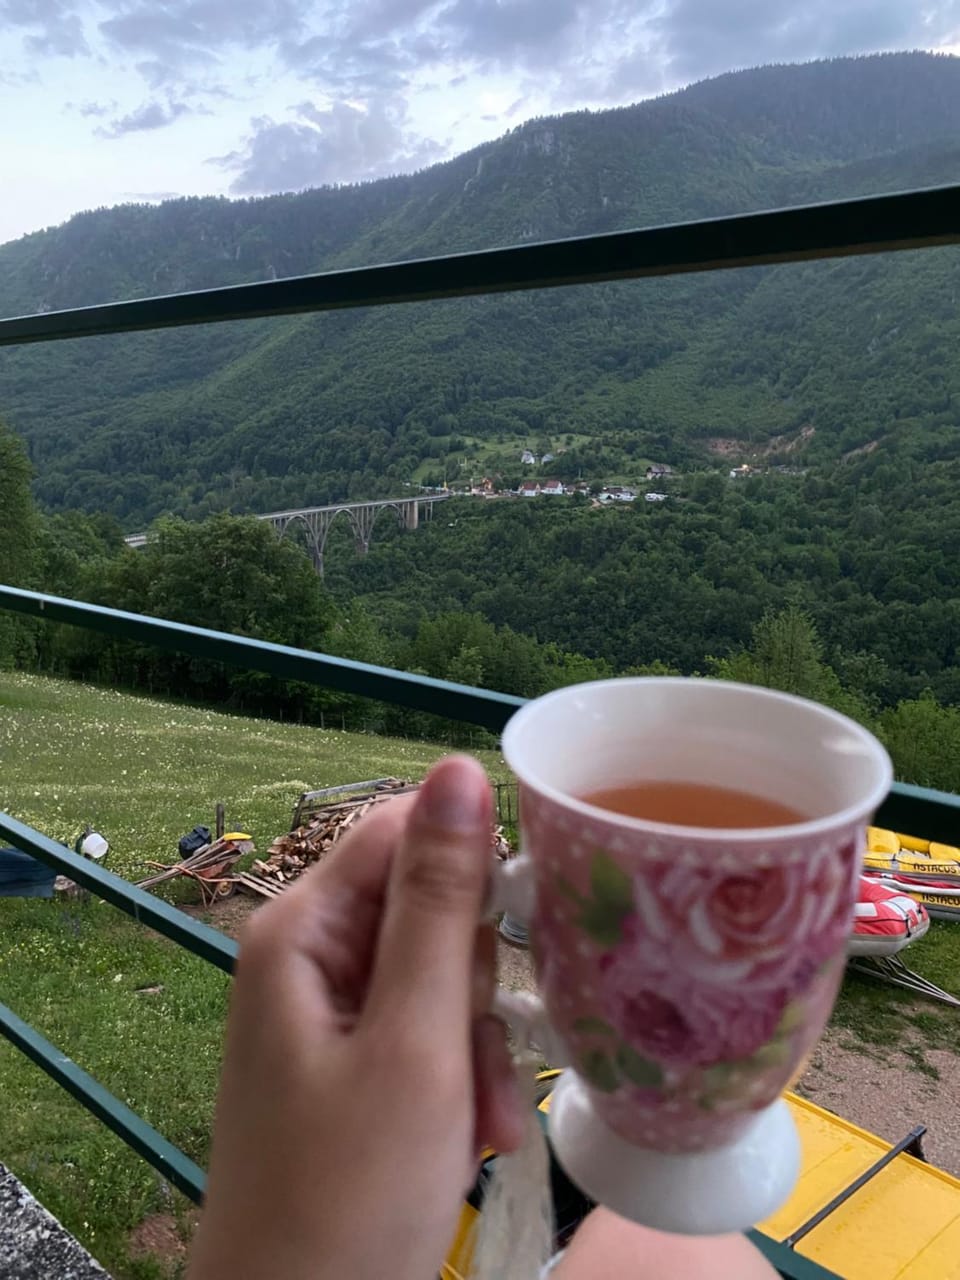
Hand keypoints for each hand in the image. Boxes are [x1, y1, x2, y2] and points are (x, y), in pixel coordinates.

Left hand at [188, 755, 524, 1279]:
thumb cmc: (353, 1193)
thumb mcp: (415, 1041)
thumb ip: (440, 903)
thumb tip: (460, 768)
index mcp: (304, 929)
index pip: (402, 829)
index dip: (474, 862)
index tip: (534, 915)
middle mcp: (309, 957)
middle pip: (427, 907)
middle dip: (475, 982)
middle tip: (486, 1054)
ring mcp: (328, 1015)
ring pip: (438, 978)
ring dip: (478, 1044)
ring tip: (485, 1120)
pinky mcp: (351, 1065)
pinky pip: (424, 1034)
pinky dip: (460, 1079)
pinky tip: (476, 1137)